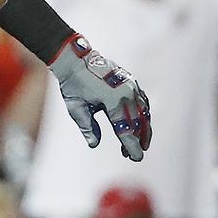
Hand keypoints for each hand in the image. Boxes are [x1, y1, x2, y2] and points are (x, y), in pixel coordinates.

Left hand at [50, 35, 152, 160]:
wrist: (76, 60)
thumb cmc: (73, 84)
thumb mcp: (76, 108)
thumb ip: (87, 127)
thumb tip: (94, 144)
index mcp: (112, 100)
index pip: (125, 128)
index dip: (131, 145)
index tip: (136, 158)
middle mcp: (126, 92)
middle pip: (138, 122)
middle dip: (138, 140)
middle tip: (135, 155)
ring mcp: (131, 85)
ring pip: (144, 112)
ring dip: (143, 129)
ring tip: (138, 143)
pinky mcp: (131, 81)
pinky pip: (142, 101)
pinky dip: (143, 114)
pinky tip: (140, 124)